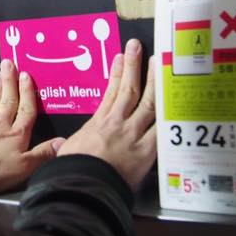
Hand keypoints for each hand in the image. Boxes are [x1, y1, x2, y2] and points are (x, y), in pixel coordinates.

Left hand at [0, 59, 63, 194]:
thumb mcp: (23, 167)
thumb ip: (42, 154)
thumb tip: (63, 141)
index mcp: (17, 133)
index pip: (26, 110)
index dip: (28, 93)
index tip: (26, 74)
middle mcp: (3, 125)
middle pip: (9, 100)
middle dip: (10, 82)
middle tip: (8, 62)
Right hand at [56, 39, 156, 190]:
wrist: (84, 187)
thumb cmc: (72, 172)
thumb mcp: (67, 153)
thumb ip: (69, 146)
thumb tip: (61, 146)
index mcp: (98, 124)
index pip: (110, 93)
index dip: (117, 74)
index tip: (120, 58)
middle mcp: (118, 124)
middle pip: (130, 91)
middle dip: (134, 67)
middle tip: (138, 48)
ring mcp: (134, 135)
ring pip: (149, 104)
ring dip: (154, 83)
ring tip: (158, 64)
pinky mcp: (147, 151)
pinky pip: (162, 129)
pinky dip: (169, 116)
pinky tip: (175, 103)